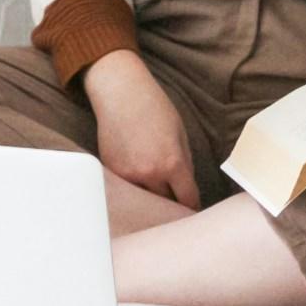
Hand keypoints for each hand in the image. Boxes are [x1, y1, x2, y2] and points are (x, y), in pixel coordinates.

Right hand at [81, 52, 200, 207]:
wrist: (120, 93)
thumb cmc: (154, 107)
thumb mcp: (179, 132)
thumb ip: (185, 162)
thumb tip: (187, 185)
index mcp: (172, 163)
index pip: (187, 199)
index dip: (192, 207)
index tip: (194, 212)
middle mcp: (150, 174)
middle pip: (165, 204)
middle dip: (171, 207)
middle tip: (175, 207)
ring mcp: (128, 176)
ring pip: (144, 200)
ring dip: (151, 199)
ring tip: (155, 196)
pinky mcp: (112, 173)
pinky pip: (128, 189)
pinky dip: (133, 188)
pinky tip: (136, 178)